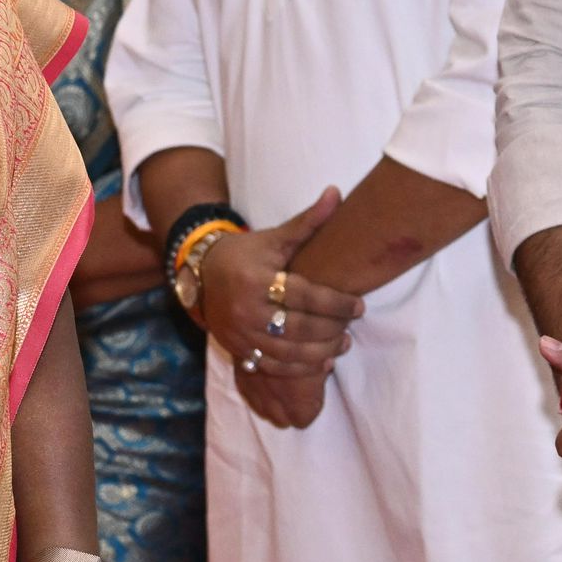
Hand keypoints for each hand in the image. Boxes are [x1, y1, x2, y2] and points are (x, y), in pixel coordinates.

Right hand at [203, 188, 361, 430]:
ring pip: (287, 352)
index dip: (336, 303)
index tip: (359, 306)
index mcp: (258, 280)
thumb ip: (307, 222)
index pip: (305, 296)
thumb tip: (335, 193)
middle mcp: (248, 309)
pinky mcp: (238, 349)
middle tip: (352, 327)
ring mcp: (241, 333)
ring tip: (341, 346)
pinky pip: (271, 366)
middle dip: (331, 330)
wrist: (202, 274)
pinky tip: (320, 364)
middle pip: (298, 327)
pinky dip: (299, 369)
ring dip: (319, 353)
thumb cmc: (246, 253)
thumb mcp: (275, 237)